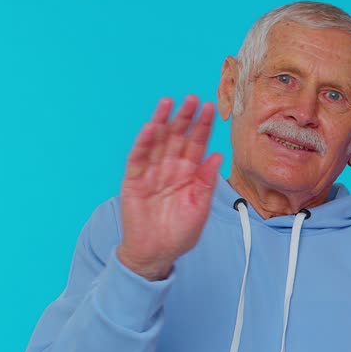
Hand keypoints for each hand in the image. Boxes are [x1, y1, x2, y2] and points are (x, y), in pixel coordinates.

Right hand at [117, 95, 222, 279]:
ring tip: (168, 103)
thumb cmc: (180, 233)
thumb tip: (217, 156)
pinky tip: (150, 127)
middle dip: (185, 118)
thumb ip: (206, 181)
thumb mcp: (200, 207)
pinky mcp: (134, 181)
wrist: (156, 253)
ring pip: (157, 142)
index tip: (211, 108)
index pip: (197, 144)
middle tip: (193, 98)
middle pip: (177, 137)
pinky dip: (143, 143)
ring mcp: (151, 173)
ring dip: (162, 122)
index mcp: (189, 174)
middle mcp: (170, 169)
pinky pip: (138, 158)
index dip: (203, 127)